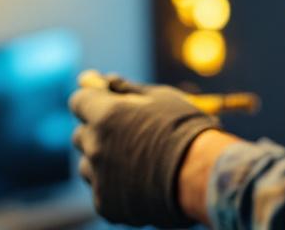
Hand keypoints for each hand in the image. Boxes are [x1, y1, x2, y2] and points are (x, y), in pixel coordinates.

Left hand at [69, 73, 220, 227]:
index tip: (106, 105)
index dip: (93, 102)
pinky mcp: (106, 204)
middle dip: (98, 132)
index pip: (79, 102)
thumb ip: (125, 89)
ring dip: (102, 161)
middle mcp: (96, 145)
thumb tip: (101, 79)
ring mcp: (99, 177)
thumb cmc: (186, 129)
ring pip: (88, 165)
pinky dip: (114, 187)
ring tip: (135, 163)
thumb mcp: (159, 98)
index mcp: (105, 115)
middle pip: (81, 134)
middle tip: (126, 136)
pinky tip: (139, 183)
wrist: (205, 176)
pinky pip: (101, 190)